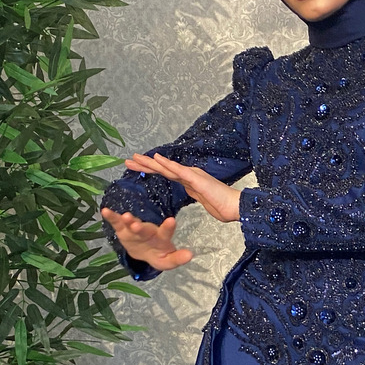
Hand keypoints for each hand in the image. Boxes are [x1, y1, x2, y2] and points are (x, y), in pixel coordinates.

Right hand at [100, 209, 192, 270]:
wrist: (143, 252)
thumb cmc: (158, 254)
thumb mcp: (167, 260)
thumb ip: (177, 258)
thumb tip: (190, 255)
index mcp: (160, 237)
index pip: (165, 232)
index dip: (168, 227)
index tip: (171, 221)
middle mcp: (148, 230)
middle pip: (144, 228)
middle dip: (140, 227)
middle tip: (136, 224)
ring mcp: (134, 229)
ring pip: (131, 223)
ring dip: (127, 220)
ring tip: (124, 217)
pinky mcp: (122, 230)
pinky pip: (116, 222)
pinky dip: (111, 217)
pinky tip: (105, 211)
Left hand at [123, 152, 241, 223]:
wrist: (236, 207)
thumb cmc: (224, 207)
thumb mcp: (205, 201)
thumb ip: (197, 196)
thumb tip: (193, 193)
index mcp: (190, 181)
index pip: (166, 174)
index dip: (152, 169)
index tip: (137, 167)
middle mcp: (189, 175)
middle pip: (163, 168)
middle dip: (145, 164)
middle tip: (129, 160)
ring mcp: (193, 176)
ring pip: (167, 167)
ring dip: (151, 162)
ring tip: (136, 157)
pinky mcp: (196, 180)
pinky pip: (178, 171)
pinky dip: (167, 164)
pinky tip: (156, 158)